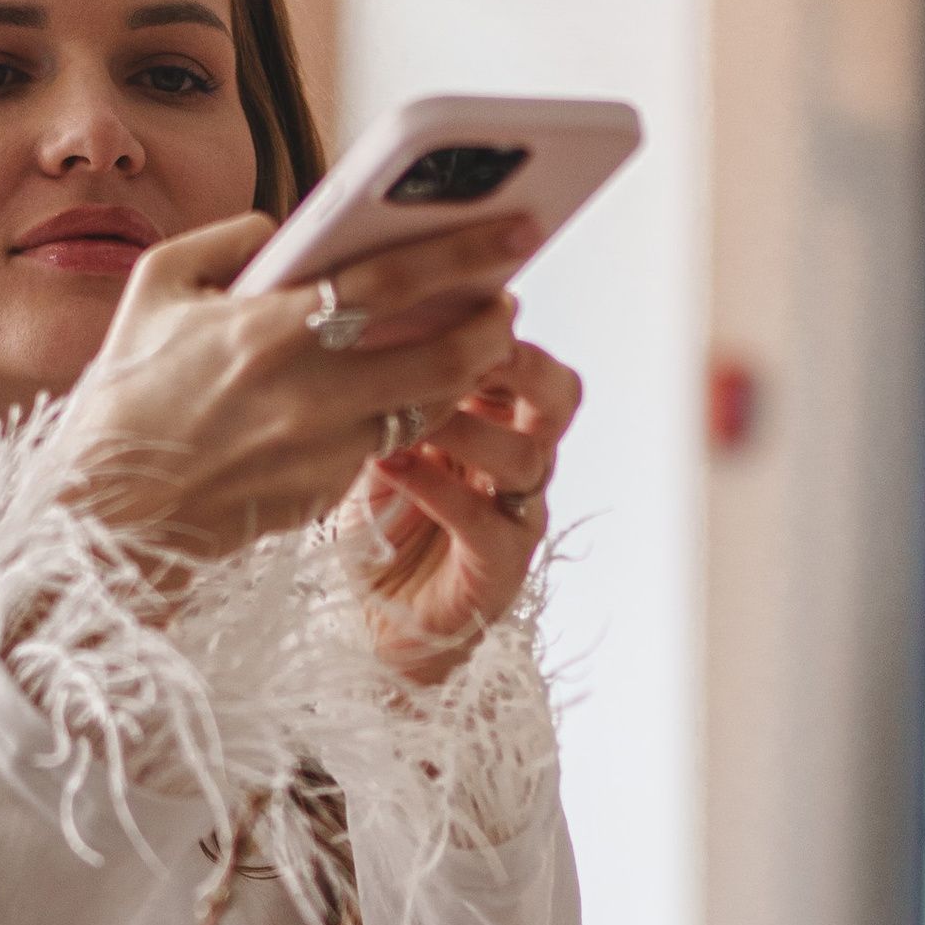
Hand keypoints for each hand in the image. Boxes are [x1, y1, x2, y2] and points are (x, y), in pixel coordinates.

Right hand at [46, 207, 533, 563]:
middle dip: (492, 319)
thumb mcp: (155, 291)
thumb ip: (224, 241)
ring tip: (477, 338)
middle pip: (442, 352)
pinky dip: (411, 415)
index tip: (513, 228)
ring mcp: (321, 450)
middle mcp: (306, 393)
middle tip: (509, 294)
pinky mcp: (323, 493)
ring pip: (431, 405)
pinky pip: (386, 444)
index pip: (392, 278)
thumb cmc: (125, 396)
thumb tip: (282, 228)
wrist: (105, 514)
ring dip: (465, 370)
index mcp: (266, 329)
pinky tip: (418, 392)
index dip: (465, 250)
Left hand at [353, 338, 580, 683]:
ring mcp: (519, 515)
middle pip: (558, 396)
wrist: (379, 624)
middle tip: (469, 345)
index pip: (527, 359)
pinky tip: (396, 464)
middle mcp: (523, 462)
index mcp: (503, 423)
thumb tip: (366, 319)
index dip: (500, 327)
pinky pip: (484, 519)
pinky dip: (439, 487)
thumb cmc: (383, 525)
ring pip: (526, 455)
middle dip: (519, 363)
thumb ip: (392, 393)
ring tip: (414, 412)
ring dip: (469, 426)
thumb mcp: (381, 441)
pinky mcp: (500, 568)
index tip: (454, 299)